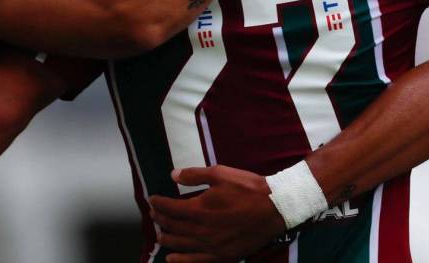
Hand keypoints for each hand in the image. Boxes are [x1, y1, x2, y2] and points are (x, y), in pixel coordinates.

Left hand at [148, 165, 286, 262]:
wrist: (275, 208)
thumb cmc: (249, 189)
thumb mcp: (220, 174)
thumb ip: (194, 175)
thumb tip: (173, 175)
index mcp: (199, 209)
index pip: (170, 208)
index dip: (158, 204)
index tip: (153, 200)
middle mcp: (201, 230)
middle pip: (173, 226)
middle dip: (160, 219)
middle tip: (154, 214)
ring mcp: (211, 245)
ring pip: (180, 244)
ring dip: (167, 238)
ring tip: (159, 234)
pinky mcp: (221, 255)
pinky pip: (195, 261)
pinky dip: (180, 260)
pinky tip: (171, 258)